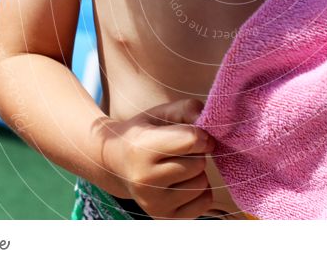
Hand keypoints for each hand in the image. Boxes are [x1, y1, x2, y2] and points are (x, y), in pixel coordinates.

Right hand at [97, 98, 215, 218]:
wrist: (115, 163)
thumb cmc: (144, 133)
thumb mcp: (161, 113)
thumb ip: (188, 109)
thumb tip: (211, 126)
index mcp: (141, 149)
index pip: (192, 140)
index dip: (201, 134)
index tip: (194, 133)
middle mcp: (144, 180)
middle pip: (199, 164)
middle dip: (196, 154)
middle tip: (179, 151)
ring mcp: (153, 203)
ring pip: (202, 184)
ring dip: (197, 172)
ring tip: (178, 166)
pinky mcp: (164, 218)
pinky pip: (204, 203)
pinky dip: (200, 191)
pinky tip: (182, 182)